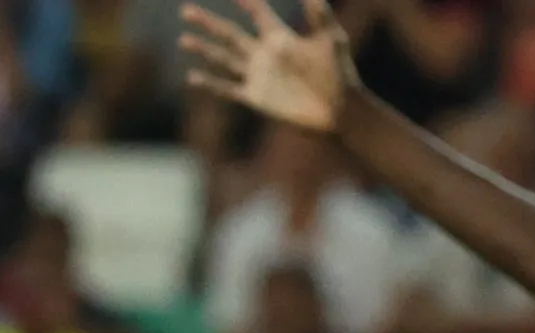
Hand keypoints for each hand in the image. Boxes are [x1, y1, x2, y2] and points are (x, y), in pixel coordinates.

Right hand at [180, 0, 354, 132]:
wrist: (343, 112)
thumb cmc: (340, 75)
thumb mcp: (331, 42)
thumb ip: (320, 18)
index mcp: (281, 39)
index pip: (259, 15)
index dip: (248, 3)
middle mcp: (265, 55)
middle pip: (230, 34)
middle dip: (208, 23)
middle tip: (186, 10)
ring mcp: (259, 76)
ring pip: (224, 59)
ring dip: (204, 49)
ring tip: (184, 39)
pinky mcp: (257, 98)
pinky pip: (228, 89)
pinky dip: (211, 84)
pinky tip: (192, 77)